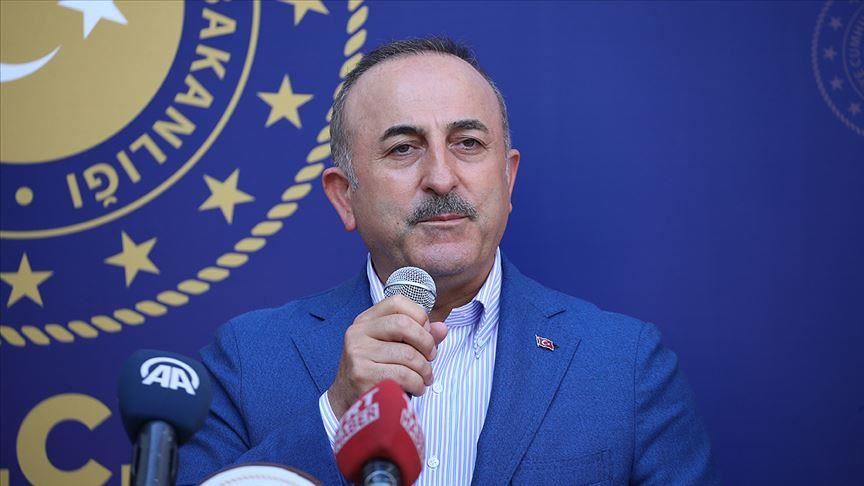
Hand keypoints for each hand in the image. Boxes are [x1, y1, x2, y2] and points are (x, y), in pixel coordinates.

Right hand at [327, 295, 447, 418]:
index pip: (397, 302)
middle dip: (426, 343)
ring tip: (425, 378)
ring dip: (424, 369)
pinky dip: (417, 384)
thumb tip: (442, 328)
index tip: (426, 334)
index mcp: (366, 320)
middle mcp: (358, 333)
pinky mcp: (362, 375)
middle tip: (431, 357)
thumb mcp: (395, 348)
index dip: (419, 316)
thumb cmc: (377, 371)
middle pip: (403, 324)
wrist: (350, 402)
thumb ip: (419, 336)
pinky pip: (403, 375)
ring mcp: (358, 353)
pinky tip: (416, 388)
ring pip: (407, 354)